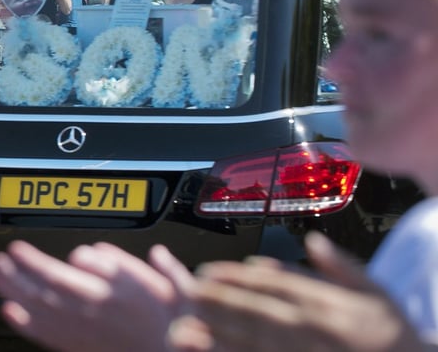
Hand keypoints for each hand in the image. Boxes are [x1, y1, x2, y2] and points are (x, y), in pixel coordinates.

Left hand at [0, 241, 179, 351]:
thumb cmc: (167, 318)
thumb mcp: (153, 280)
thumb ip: (117, 263)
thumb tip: (86, 253)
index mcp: (101, 297)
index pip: (55, 275)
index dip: (31, 261)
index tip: (16, 248)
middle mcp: (85, 317)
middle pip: (38, 294)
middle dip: (13, 275)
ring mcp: (79, 334)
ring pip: (36, 313)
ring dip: (13, 294)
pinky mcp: (78, 348)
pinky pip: (44, 336)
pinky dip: (23, 324)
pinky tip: (10, 313)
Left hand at [169, 233, 424, 351]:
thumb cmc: (393, 333)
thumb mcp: (376, 292)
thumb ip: (341, 266)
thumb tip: (312, 240)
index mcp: (329, 305)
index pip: (274, 287)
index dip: (237, 279)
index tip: (208, 270)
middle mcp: (315, 329)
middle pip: (258, 313)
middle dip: (220, 302)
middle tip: (188, 290)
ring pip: (257, 342)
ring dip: (220, 331)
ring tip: (189, 320)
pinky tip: (214, 350)